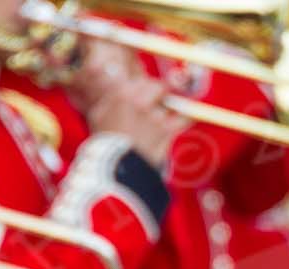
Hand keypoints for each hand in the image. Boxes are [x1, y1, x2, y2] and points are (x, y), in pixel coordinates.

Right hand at [69, 42, 185, 164]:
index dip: (144, 88)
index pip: (139, 81)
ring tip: (168, 114)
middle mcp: (138, 99)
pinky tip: (190, 116)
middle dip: (159, 93)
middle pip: (157, 85)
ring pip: (171, 100)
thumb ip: (110, 98)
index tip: (146, 94)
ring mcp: (154, 113)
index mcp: (120, 93)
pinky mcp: (167, 129)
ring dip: (170, 107)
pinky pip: (185, 118)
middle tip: (158, 102)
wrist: (115, 167)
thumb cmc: (103, 145)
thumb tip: (117, 86)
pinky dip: (188, 117)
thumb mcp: (98, 115)